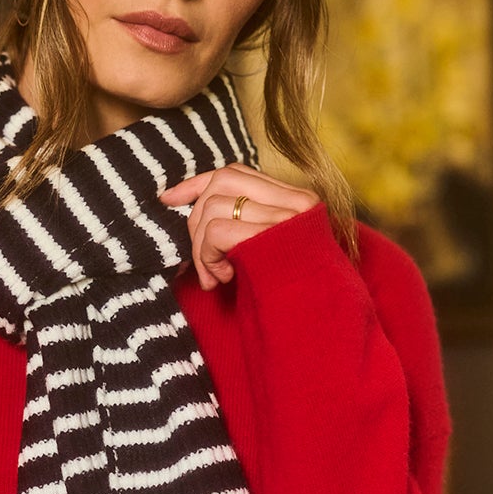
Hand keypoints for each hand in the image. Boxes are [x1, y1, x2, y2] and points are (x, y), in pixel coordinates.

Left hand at [158, 163, 322, 290]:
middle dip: (196, 222)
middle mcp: (294, 200)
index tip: (169, 198)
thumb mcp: (264, 251)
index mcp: (295, 198)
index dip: (197, 183)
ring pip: (213, 207)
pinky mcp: (271, 236)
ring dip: (201, 248)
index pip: (235, 172)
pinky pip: (216, 230)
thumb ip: (242, 224)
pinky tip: (224, 279)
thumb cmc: (290, 294)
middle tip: (203, 265)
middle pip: (220, 182)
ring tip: (214, 278)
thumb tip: (184, 204)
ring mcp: (285, 216)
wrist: (323, 321)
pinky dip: (207, 256)